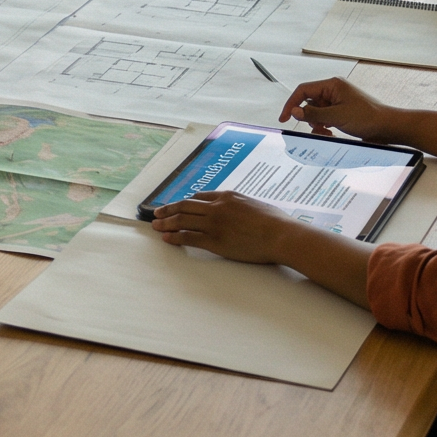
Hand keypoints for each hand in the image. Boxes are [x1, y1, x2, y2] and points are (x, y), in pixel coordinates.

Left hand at [149, 192, 316, 264]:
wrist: (281, 235)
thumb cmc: (275, 222)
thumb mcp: (254, 205)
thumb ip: (240, 205)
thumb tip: (237, 210)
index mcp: (227, 196)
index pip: (199, 197)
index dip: (184, 202)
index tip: (176, 205)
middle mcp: (217, 207)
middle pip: (185, 206)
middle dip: (168, 209)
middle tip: (157, 213)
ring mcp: (214, 223)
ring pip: (182, 220)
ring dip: (166, 222)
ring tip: (155, 225)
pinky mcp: (214, 240)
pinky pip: (188, 237)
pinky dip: (174, 237)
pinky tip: (166, 238)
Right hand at [279, 78, 394, 138]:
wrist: (388, 128)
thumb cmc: (369, 117)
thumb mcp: (337, 117)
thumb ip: (313, 114)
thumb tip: (294, 111)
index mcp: (332, 85)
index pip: (303, 91)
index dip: (291, 104)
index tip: (284, 118)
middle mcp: (334, 91)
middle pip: (309, 102)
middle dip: (309, 118)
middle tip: (315, 128)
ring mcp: (338, 102)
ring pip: (316, 113)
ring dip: (317, 124)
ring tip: (327, 131)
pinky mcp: (342, 113)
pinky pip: (325, 118)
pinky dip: (324, 127)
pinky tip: (332, 132)